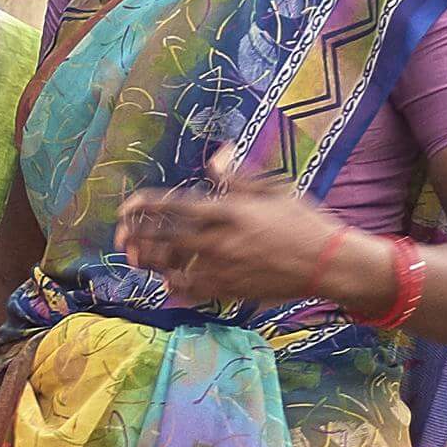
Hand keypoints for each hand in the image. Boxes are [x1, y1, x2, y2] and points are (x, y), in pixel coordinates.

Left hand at [115, 146, 372, 308]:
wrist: (328, 263)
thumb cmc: (304, 221)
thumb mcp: (273, 189)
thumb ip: (237, 176)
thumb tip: (216, 155)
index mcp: (229, 212)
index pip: (175, 207)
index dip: (145, 207)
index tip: (126, 205)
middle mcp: (220, 242)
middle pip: (165, 240)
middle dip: (137, 235)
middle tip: (119, 232)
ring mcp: (223, 270)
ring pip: (173, 268)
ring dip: (149, 262)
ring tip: (134, 256)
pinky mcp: (231, 291)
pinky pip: (194, 292)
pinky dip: (175, 286)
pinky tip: (166, 282)